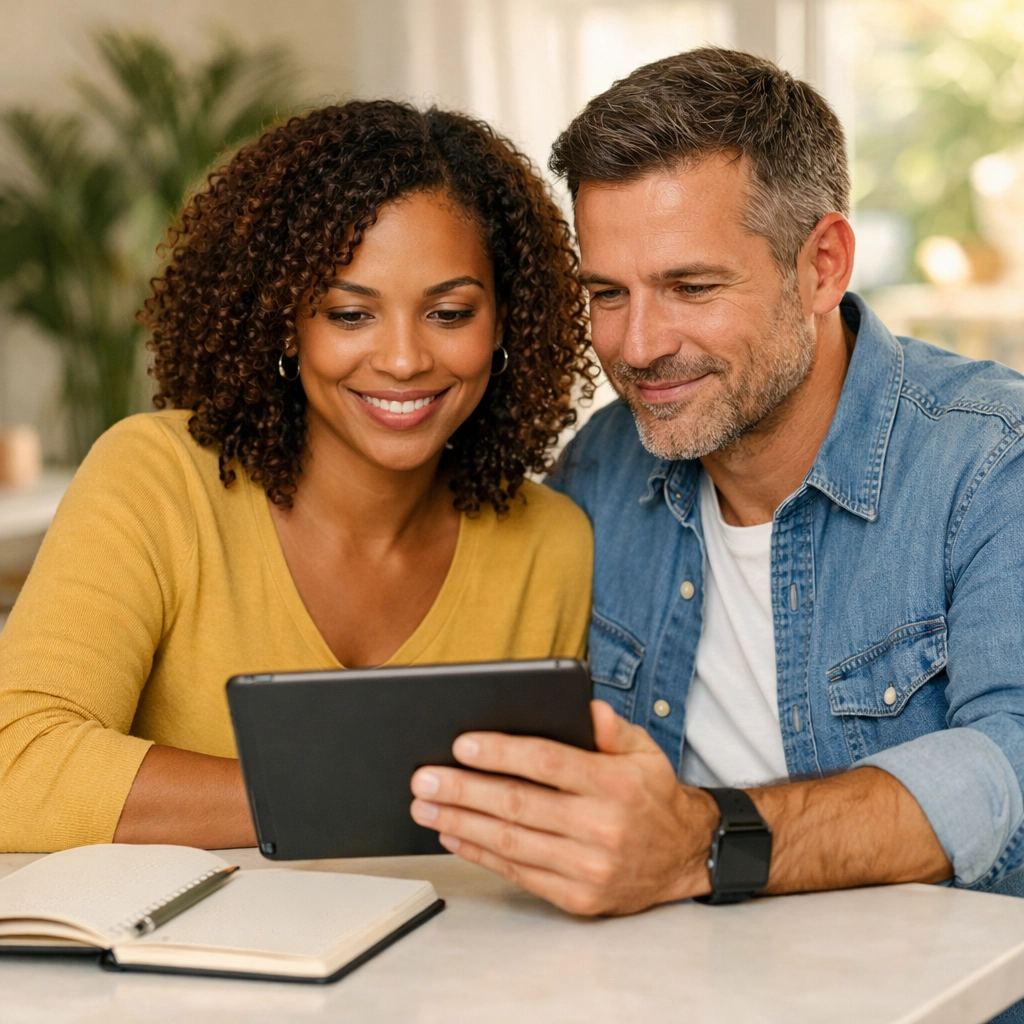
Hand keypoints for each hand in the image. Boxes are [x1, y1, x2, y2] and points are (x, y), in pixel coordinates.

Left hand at [409, 700, 718, 914]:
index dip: (502, 753)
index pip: (548, 763)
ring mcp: (589, 867)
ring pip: (512, 842)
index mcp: (615, 784)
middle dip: (464, 789)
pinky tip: (453, 835)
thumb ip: (613, 727)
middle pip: (519, 805)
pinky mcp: (579, 897)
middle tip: (424, 777)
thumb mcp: (645, 750)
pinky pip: (519, 873)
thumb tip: (585, 705)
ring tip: (425, 805)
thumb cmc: (653, 795)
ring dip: (461, 823)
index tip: (462, 744)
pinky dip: (481, 854)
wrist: (685, 856)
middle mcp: (602, 827)